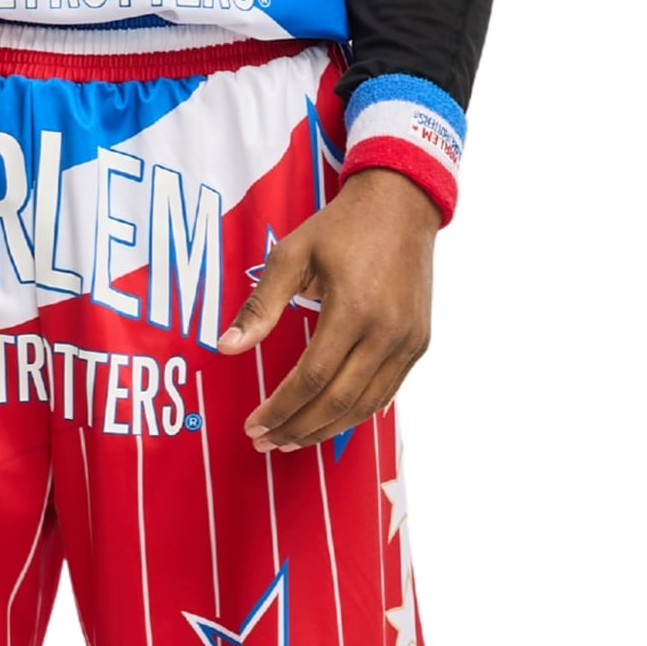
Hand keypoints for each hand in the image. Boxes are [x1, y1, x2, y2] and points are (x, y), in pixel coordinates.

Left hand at [218, 168, 438, 452]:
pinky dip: (356, 414)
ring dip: (326, 430)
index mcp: (352, 310)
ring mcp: (407, 341)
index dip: (279, 408)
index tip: (254, 424)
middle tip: (266, 441)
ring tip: (292, 440)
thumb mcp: (291, 254)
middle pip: (337, 402)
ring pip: (365, 406)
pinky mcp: (419, 343)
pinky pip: (386, 393)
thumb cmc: (343, 227)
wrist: (402, 204)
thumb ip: (260, 305)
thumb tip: (227, 347)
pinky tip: (330, 421)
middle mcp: (386, 332)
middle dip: (297, 429)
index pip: (310, 379)